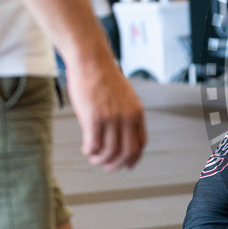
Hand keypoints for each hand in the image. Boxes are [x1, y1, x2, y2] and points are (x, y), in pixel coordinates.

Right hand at [64, 53, 146, 170]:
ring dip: (100, 159)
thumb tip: (121, 134)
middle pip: (127, 152)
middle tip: (107, 167)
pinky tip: (86, 149)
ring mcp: (111, 118)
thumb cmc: (104, 77)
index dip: (134, 158)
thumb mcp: (125, 97)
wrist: (91, 61)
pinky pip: (94, 145)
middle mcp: (127, 117)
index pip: (141, 143)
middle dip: (117, 164)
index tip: (127, 165)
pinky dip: (90, 152)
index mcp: (137, 112)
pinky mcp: (94, 118)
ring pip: (109, 152)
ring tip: (93, 157)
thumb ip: (126, 115)